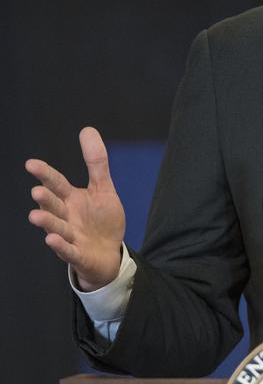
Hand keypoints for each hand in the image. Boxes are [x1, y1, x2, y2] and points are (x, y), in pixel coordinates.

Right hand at [26, 127, 126, 290]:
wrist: (109, 253)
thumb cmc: (101, 220)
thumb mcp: (103, 188)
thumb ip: (96, 162)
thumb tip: (87, 129)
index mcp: (71, 199)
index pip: (56, 184)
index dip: (45, 174)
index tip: (31, 163)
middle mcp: (66, 217)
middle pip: (54, 206)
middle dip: (46, 199)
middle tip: (37, 190)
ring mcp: (71, 236)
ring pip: (57, 228)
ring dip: (47, 222)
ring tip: (35, 215)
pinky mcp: (78, 254)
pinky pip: (68, 250)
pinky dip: (60, 246)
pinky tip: (52, 239)